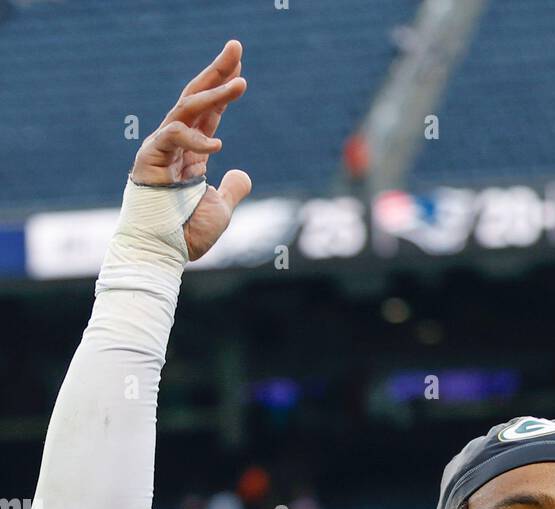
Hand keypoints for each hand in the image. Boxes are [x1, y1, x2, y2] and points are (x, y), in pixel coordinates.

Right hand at [131, 39, 251, 260]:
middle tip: (237, 47)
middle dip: (217, 72)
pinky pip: (173, 136)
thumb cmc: (186, 235)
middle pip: (197, 98)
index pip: (209, 112)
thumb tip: (243, 174)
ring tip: (241, 82)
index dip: (224, 89)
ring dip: (214, 93)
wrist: (163, 254)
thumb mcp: (220, 209)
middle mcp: (175, 145)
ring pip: (186, 109)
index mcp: (191, 152)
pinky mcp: (149, 158)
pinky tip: (217, 145)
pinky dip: (195, 138)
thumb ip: (232, 189)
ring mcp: (161, 149)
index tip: (240, 68)